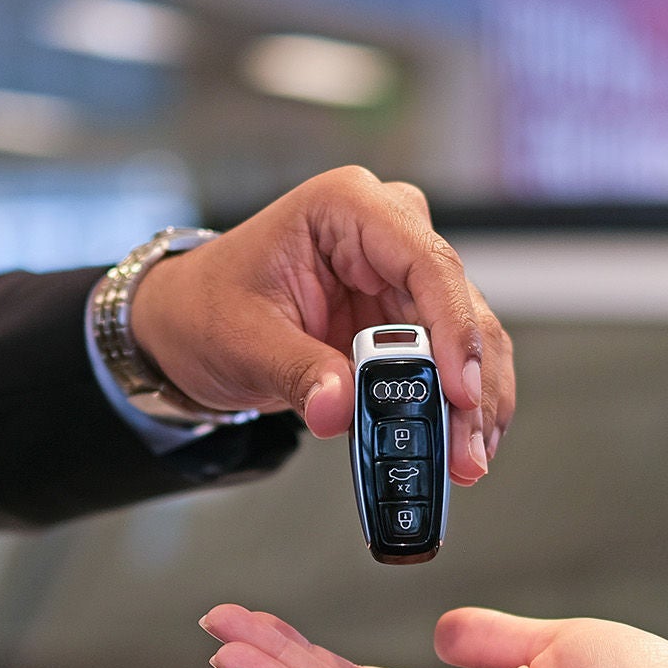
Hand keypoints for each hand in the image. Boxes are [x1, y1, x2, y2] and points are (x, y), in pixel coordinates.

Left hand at [129, 167, 514, 484]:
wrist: (192, 322)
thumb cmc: (209, 306)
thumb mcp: (242, 339)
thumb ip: (298, 373)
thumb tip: (339, 411)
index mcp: (346, 207)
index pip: (425, 259)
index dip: (453, 327)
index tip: (459, 390)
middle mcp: (388, 232)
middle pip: (459, 305)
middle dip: (470, 385)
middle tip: (466, 449)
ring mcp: (403, 277)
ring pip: (470, 338)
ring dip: (475, 405)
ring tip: (467, 461)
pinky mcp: (408, 321)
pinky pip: (452, 363)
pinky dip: (458, 409)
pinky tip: (463, 448)